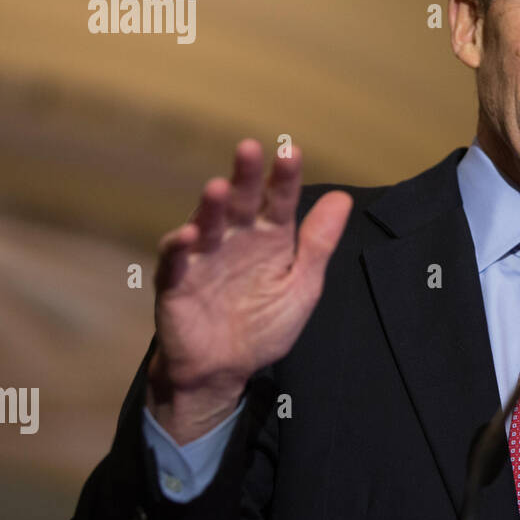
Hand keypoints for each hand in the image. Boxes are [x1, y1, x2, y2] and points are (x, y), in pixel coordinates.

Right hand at [147, 139, 351, 442]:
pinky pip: (175, 262)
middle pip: (241, 203)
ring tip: (218, 187)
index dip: (284, 178)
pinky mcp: (176, 282)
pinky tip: (189, 237)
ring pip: (207, 225)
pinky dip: (180, 248)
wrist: (224, 370)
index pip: (280, 201)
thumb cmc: (264, 324)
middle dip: (245, 177)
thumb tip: (344, 198)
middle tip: (249, 148)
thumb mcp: (301, 286)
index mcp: (269, 239)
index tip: (292, 153)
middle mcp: (235, 240)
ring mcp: (203, 258)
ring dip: (210, 207)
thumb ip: (318, 244)